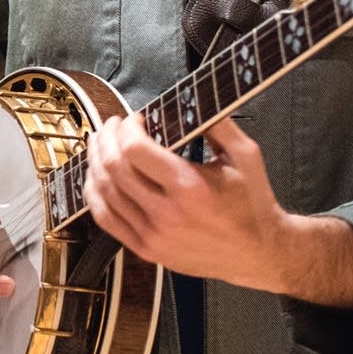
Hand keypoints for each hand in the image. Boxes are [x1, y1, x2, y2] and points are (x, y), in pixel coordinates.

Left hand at [84, 113, 290, 286]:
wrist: (259, 254)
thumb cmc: (253, 204)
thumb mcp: (245, 156)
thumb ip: (216, 124)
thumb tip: (188, 100)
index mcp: (191, 187)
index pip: (135, 149)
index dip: (127, 128)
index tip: (135, 119)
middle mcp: (167, 214)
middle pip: (113, 167)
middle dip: (107, 138)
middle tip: (113, 126)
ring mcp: (152, 235)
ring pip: (103, 191)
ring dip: (95, 161)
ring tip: (101, 144)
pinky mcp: (145, 249)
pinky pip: (105, 218)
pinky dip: (93, 193)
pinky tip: (96, 176)